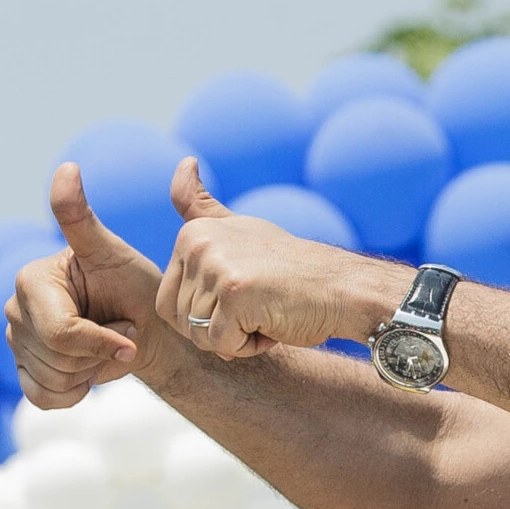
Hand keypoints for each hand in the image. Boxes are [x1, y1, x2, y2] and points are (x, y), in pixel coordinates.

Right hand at [5, 163, 175, 408]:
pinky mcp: (23, 371)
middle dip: (98, 354)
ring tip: (104, 347)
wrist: (146, 329)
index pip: (62, 332)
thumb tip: (66, 167)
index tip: (130, 331)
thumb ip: (80, 218)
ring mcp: (15, 343)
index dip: (102, 341)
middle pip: (57, 358)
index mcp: (31, 279)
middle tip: (117, 333)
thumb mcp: (113, 252)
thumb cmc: (134, 287)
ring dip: (90, 372)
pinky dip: (73, 392)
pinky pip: (42, 398)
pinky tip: (88, 370)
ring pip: (52, 380)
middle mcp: (13, 309)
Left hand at [157, 160, 392, 356]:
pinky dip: (247, 347)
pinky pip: (221, 345)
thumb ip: (202, 207)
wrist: (341, 289)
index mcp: (192, 233)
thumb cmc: (289, 271)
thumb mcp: (239, 230)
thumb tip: (184, 161)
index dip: (205, 313)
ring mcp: (216, 266)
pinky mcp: (234, 294)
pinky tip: (272, 321)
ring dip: (235, 338)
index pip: (168, 302)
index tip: (241, 291)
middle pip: (181, 321)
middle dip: (218, 329)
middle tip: (256, 304)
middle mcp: (198, 244)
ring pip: (200, 336)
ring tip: (266, 310)